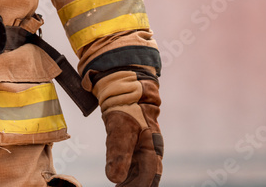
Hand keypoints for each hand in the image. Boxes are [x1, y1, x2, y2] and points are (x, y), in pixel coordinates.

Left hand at [94, 71, 162, 185]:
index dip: (139, 186)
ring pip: (139, 169)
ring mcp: (143, 144)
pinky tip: (118, 176)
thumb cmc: (127, 108)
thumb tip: (114, 179)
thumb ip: (118, 155)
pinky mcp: (134, 140)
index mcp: (152, 149)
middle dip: (134, 184)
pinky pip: (132, 160)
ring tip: (119, 186)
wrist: (126, 88)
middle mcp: (150, 149)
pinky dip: (126, 169)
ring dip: (130, 180)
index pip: (149, 176)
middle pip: (145, 175)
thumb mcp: (120, 131)